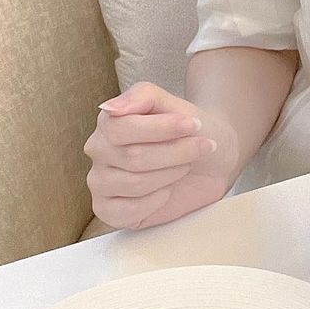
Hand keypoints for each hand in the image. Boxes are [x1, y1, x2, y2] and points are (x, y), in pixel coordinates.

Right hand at [84, 81, 239, 229]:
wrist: (209, 155)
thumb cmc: (188, 128)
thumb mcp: (171, 102)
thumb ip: (141, 96)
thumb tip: (110, 109)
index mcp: (108, 122)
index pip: (121, 129)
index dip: (162, 129)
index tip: (193, 125)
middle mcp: (99, 152)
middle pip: (134, 157)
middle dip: (176, 153)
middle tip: (198, 146)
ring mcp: (101, 183)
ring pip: (135, 184)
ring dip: (171, 174)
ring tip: (184, 165)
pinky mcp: (109, 210)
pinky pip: (128, 212)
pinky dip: (157, 201)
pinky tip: (166, 189)